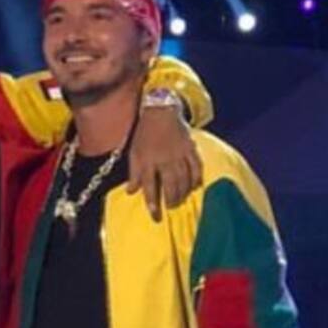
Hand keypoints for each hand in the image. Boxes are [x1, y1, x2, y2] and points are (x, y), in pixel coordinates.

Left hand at [127, 105, 202, 221]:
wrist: (161, 111)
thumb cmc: (145, 134)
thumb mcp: (134, 153)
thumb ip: (134, 173)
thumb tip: (131, 192)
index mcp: (148, 160)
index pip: (150, 186)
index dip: (152, 203)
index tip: (155, 215)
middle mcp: (164, 159)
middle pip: (170, 185)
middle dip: (171, 199)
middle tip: (170, 207)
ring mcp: (179, 154)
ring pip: (184, 178)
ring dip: (183, 192)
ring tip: (180, 200)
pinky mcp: (190, 148)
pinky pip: (196, 166)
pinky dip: (196, 178)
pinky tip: (195, 186)